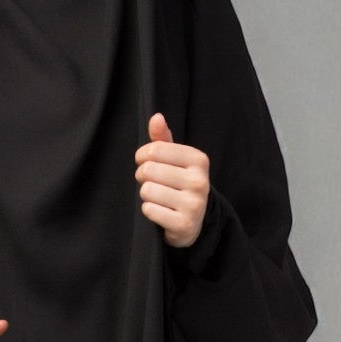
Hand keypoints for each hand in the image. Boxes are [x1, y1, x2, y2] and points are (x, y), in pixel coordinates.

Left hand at [134, 111, 209, 248]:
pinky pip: (149, 210)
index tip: (145, 162)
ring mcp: (194, 204)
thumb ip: (163, 139)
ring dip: (146, 195)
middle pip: (148, 170)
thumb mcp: (175, 160)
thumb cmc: (179, 184)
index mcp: (198, 159)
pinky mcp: (184, 224)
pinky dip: (149, 210)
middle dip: (142, 176)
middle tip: (151, 182)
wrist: (193, 221)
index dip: (141, 156)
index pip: (154, 149)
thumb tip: (156, 118)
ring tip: (157, 197)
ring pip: (147, 190)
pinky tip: (160, 211)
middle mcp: (199, 180)